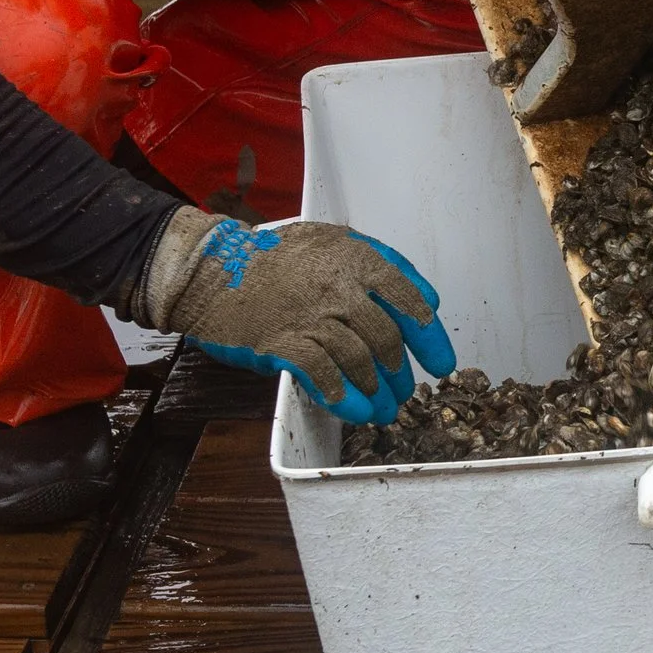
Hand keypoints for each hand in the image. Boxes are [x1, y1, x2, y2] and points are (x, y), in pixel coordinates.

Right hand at [126, 210, 454, 425]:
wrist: (211, 268)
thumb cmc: (276, 258)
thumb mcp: (333, 242)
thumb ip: (381, 266)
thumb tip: (428, 300)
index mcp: (357, 259)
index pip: (409, 300)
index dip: (429, 337)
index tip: (440, 362)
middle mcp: (338, 287)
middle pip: (386, 338)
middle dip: (399, 371)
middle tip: (404, 391)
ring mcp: (310, 316)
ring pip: (359, 360)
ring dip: (376, 391)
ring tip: (383, 409)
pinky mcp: (281, 344)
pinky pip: (322, 374)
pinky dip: (343, 396)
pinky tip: (354, 410)